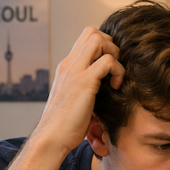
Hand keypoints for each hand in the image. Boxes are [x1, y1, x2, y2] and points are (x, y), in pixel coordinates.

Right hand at [29, 27, 124, 157]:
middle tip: (114, 69)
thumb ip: (85, 87)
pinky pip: (107, 61)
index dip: (103, 47)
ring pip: (99, 39)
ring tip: (115, 76)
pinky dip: (118, 71)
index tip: (110, 68)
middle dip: (110, 45)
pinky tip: (116, 87)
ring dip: (114, 54)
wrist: (51, 137)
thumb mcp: (76, 99)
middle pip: (92, 32)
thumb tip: (102, 88)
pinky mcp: (84, 82)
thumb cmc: (65, 125)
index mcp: (67, 67)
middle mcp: (69, 64)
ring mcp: (75, 71)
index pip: (85, 39)